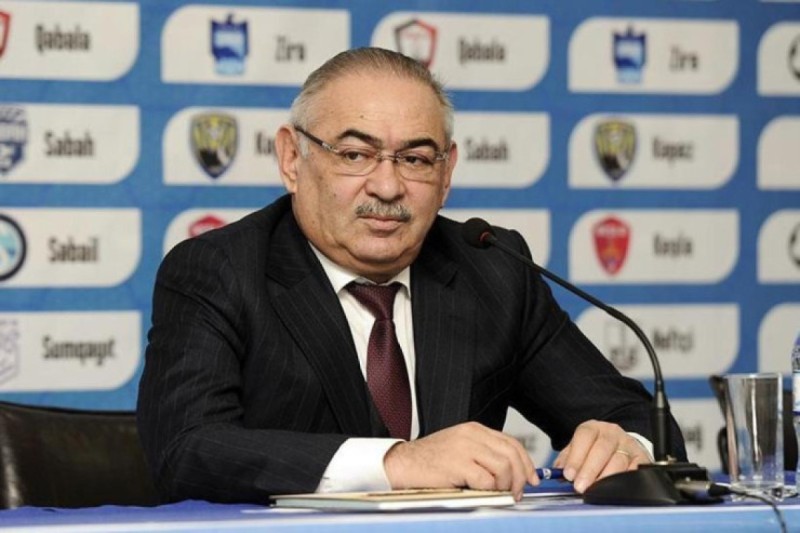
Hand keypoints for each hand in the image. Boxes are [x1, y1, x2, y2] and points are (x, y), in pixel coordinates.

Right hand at [383, 422, 537, 500]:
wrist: (402, 463)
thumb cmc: (430, 461)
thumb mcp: (460, 449)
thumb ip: (483, 455)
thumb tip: (511, 473)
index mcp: (475, 430)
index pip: (512, 443)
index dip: (526, 463)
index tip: (531, 479)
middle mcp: (472, 435)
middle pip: (512, 454)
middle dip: (520, 478)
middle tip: (517, 493)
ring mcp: (465, 448)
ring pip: (504, 467)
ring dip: (506, 486)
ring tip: (499, 495)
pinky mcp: (457, 464)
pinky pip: (486, 480)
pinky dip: (489, 491)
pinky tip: (481, 493)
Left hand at [553, 420, 650, 492]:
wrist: (620, 446)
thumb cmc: (595, 450)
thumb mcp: (578, 449)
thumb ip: (567, 459)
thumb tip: (557, 473)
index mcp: (594, 428)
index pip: (584, 436)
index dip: (576, 456)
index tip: (568, 474)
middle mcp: (612, 433)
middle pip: (602, 448)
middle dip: (589, 470)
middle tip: (580, 486)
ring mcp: (628, 444)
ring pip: (619, 460)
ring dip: (606, 477)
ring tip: (594, 489)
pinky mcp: (642, 458)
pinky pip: (635, 469)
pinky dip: (625, 479)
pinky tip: (615, 488)